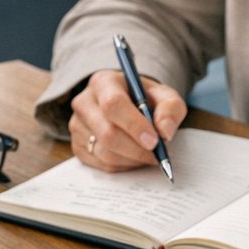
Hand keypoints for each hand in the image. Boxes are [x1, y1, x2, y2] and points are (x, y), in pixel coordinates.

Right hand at [69, 70, 186, 170]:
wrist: (126, 104)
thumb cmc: (143, 99)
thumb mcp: (163, 95)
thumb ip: (171, 108)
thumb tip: (165, 131)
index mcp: (103, 82)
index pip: (114, 105)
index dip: (134, 126)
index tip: (154, 141)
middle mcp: (84, 103)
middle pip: (108, 134)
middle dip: (137, 149)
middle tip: (157, 154)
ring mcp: (77, 126)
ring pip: (105, 154)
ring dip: (132, 160)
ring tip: (149, 155)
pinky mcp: (77, 146)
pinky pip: (102, 165)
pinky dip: (123, 166)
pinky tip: (134, 157)